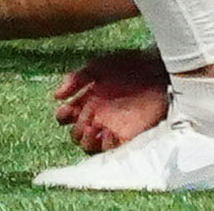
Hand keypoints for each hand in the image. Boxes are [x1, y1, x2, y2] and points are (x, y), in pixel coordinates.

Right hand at [56, 51, 173, 151]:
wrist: (156, 70)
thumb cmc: (127, 65)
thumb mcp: (96, 66)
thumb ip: (75, 79)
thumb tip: (56, 96)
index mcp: (88, 100)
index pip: (67, 115)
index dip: (63, 116)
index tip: (67, 111)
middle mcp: (97, 115)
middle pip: (77, 134)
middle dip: (76, 132)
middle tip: (84, 123)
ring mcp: (112, 126)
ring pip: (91, 145)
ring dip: (89, 141)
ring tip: (96, 130)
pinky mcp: (128, 135)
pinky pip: (113, 148)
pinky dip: (107, 146)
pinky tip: (109, 133)